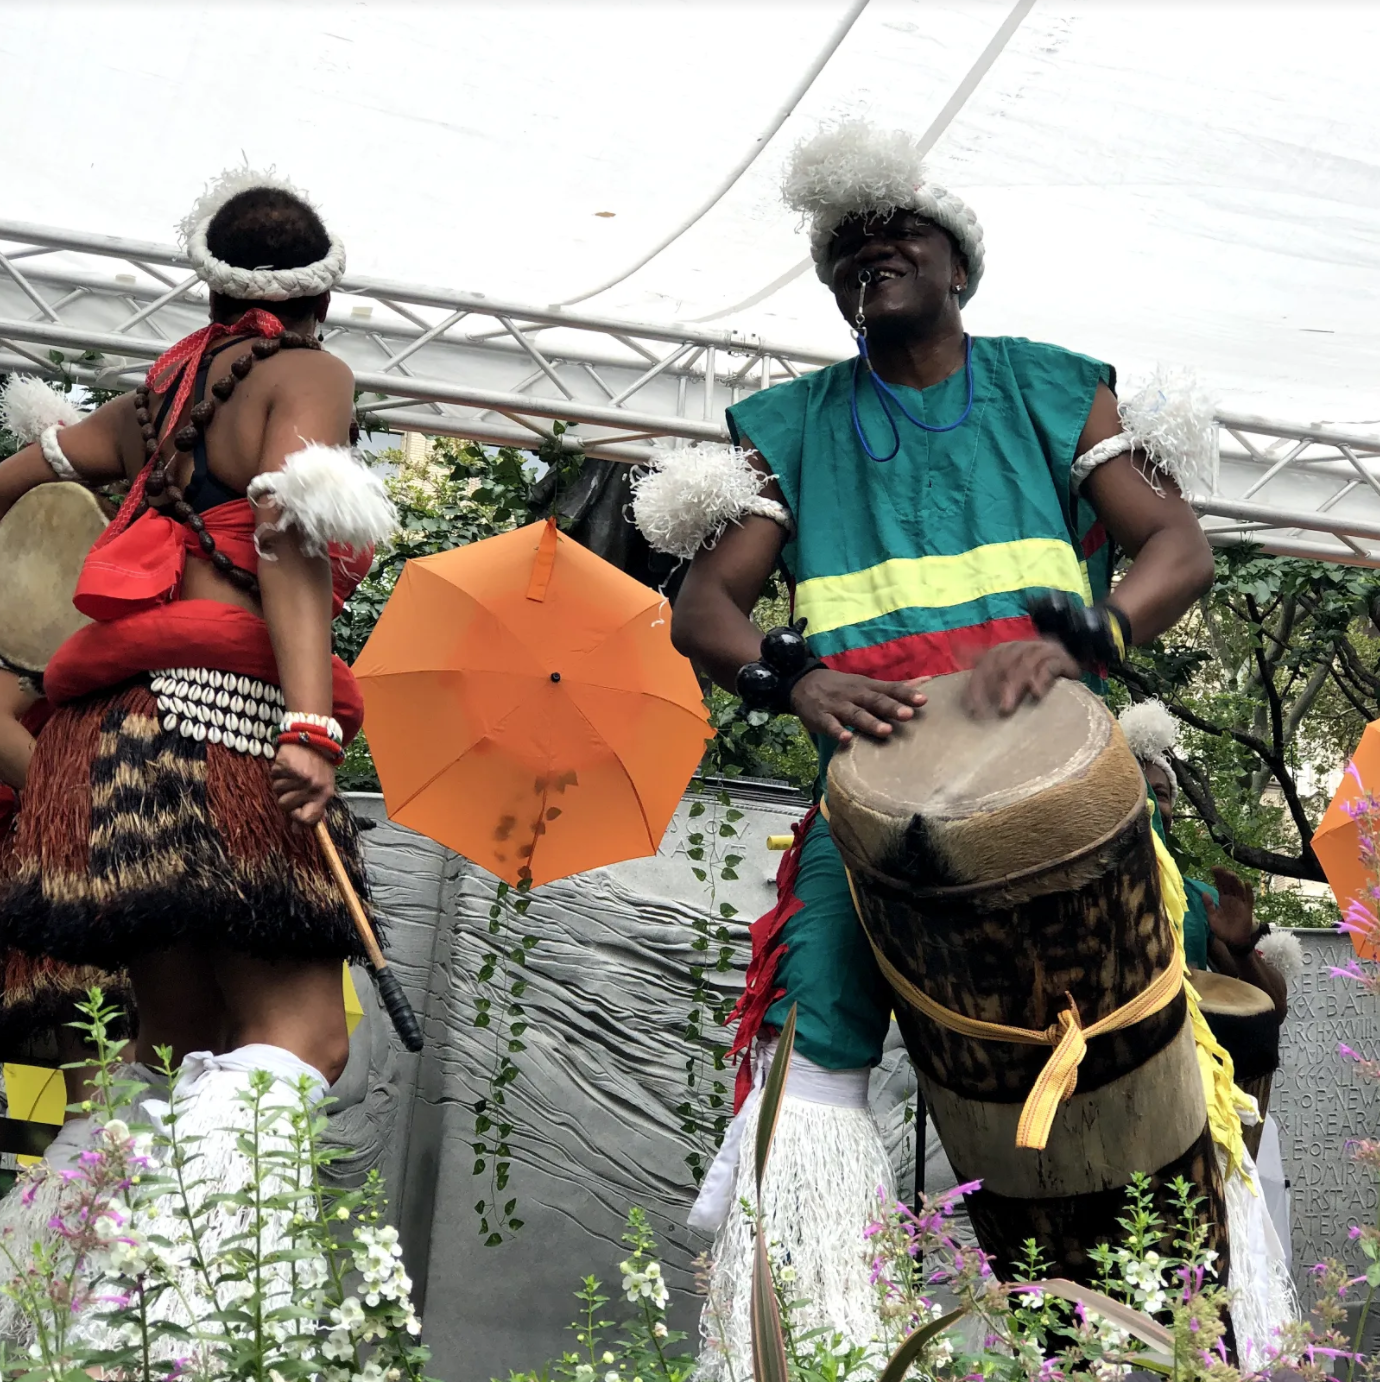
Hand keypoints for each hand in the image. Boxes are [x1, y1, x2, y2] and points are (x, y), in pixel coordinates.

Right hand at [270, 741, 336, 825]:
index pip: (307, 819)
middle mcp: (312, 786)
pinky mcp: (285, 764)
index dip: (297, 818)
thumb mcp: (322, 788)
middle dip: (286, 797)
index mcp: (324, 794)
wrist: (314, 740)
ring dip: (281, 783)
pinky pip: (273, 777)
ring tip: (293, 773)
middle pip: (285, 806)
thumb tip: (296, 831)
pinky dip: (277, 772)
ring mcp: (298, 775)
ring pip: (277, 791)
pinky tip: (288, 766)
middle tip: (295, 784)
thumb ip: (312, 810)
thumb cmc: (318, 767)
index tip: (296, 810)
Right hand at [789, 668, 926, 744]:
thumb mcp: (866, 683)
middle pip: (875, 701)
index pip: (889, 689)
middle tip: (909, 715)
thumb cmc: (843, 686)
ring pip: (855, 714)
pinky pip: (829, 725)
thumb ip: (894, 687)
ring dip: (870, 722)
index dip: (906, 694)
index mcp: (867, 687)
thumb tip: (927, 682)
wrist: (803, 683)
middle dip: (891, 707)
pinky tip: (846, 739)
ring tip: (886, 731)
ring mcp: (837, 706)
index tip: (923, 700)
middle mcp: (854, 695)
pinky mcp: (821, 717)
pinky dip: (837, 731)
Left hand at [964, 637, 1081, 717]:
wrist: (1070, 670)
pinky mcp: (1062, 658)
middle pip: (1003, 661)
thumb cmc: (1035, 677)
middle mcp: (1022, 646)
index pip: (985, 661)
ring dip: (1014, 686)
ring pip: (1024, 663)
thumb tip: (960, 658)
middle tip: (988, 711)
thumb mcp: (1010, 674)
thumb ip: (988, 669)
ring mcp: (1043, 649)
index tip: (972, 708)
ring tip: (1007, 708)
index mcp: (1006, 649)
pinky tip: (1036, 693)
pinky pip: (1049, 665)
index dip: (977, 684)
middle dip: (994, 687)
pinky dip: (1042, 678)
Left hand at [1204, 866, 1254, 950]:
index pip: (1220, 885)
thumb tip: (1204, 892)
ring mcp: (1241, 903)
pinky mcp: (1248, 909)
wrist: (1233, 942)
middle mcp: (1232, 899)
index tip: (1213, 868)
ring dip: (1235, 881)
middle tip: (1220, 868)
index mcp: (1223, 899)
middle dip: (1225, 876)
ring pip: (1239, 889)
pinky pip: (1249, 899)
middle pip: (1230, 884)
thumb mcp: (1212, 918)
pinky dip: (1249, 891)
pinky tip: (1246, 883)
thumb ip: (1209, 906)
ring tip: (1230, 874)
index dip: (1218, 876)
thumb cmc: (1222, 930)